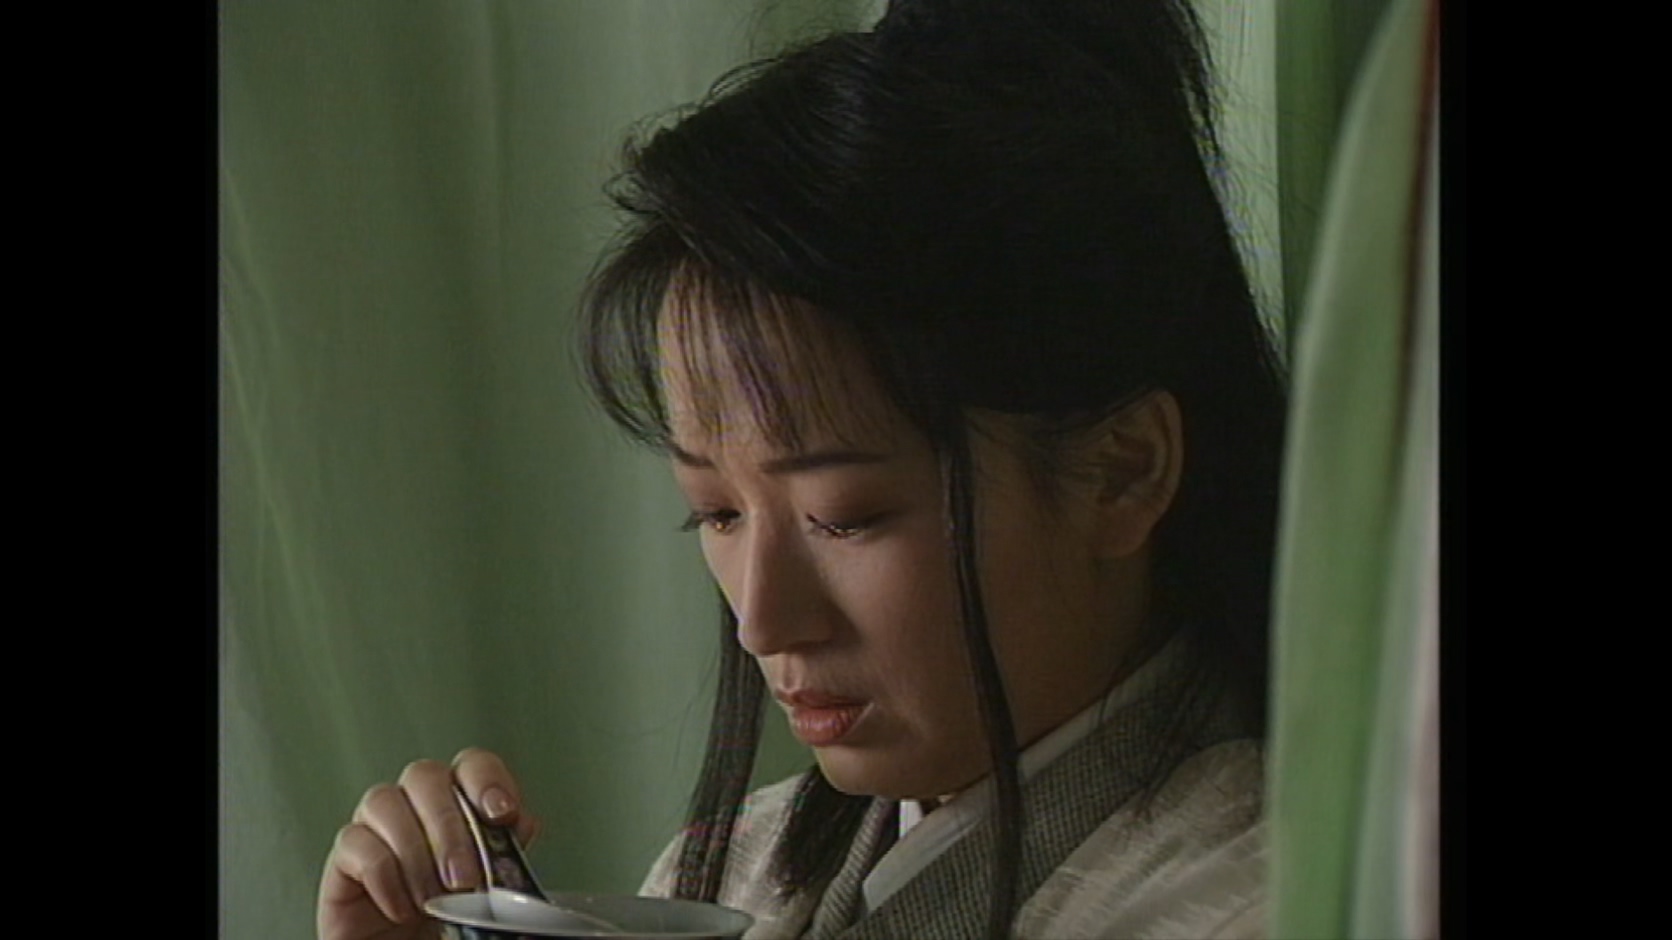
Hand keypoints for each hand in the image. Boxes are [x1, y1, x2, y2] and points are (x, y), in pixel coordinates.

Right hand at [316, 748, 541, 939]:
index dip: (485, 779)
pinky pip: (355, 844)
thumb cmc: (448, 920)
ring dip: (415, 852)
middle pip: (424, 776)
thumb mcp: (488, 888)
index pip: (469, 764)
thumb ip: (505, 851)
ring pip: (384, 801)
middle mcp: (413, 806)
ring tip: (434, 900)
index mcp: (455, 804)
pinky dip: (384, 876)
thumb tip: (523, 825)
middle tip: (465, 878)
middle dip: (449, 827)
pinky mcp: (344, 860)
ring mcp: (375, 828)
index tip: (502, 814)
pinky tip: (402, 907)